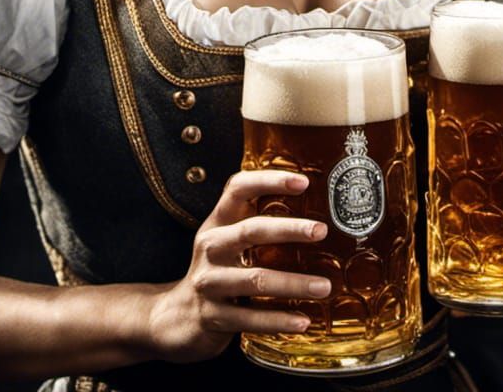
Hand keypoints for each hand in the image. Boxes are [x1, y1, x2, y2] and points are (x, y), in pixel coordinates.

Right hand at [147, 170, 331, 363]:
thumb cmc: (217, 269)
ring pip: (255, 279)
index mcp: (217, 222)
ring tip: (324, 287)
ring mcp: (209, 282)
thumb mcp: (228, 239)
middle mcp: (210, 246)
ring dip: (293, 283)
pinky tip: (303, 322)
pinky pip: (250, 318)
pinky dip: (278, 321)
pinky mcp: (213, 316)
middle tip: (321, 230)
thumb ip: (258, 222)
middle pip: (251, 230)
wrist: (178, 317)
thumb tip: (316, 209)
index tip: (303, 182)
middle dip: (289, 229)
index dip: (268, 180)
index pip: (238, 189)